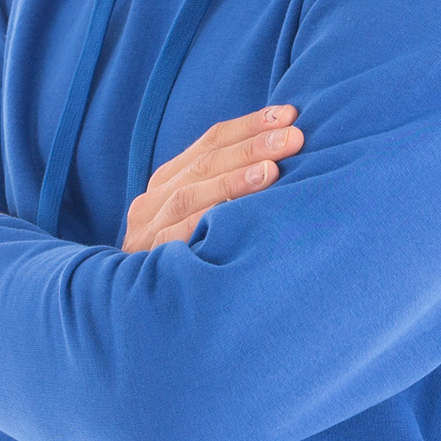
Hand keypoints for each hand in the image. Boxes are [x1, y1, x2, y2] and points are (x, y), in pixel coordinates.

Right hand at [121, 104, 303, 252]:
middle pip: (203, 165)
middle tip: (294, 137)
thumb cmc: (194, 265)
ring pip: (187, 197)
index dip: (249, 126)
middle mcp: (152, 204)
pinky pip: (175, 238)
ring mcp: (145, 234)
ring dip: (232, 181)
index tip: (289, 115)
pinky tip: (237, 217)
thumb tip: (287, 160)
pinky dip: (205, 222)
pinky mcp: (145, 265)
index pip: (209, 144)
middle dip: (251, 147)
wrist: (147, 325)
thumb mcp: (208, 221)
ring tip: (272, 170)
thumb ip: (232, 192)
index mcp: (167, 185)